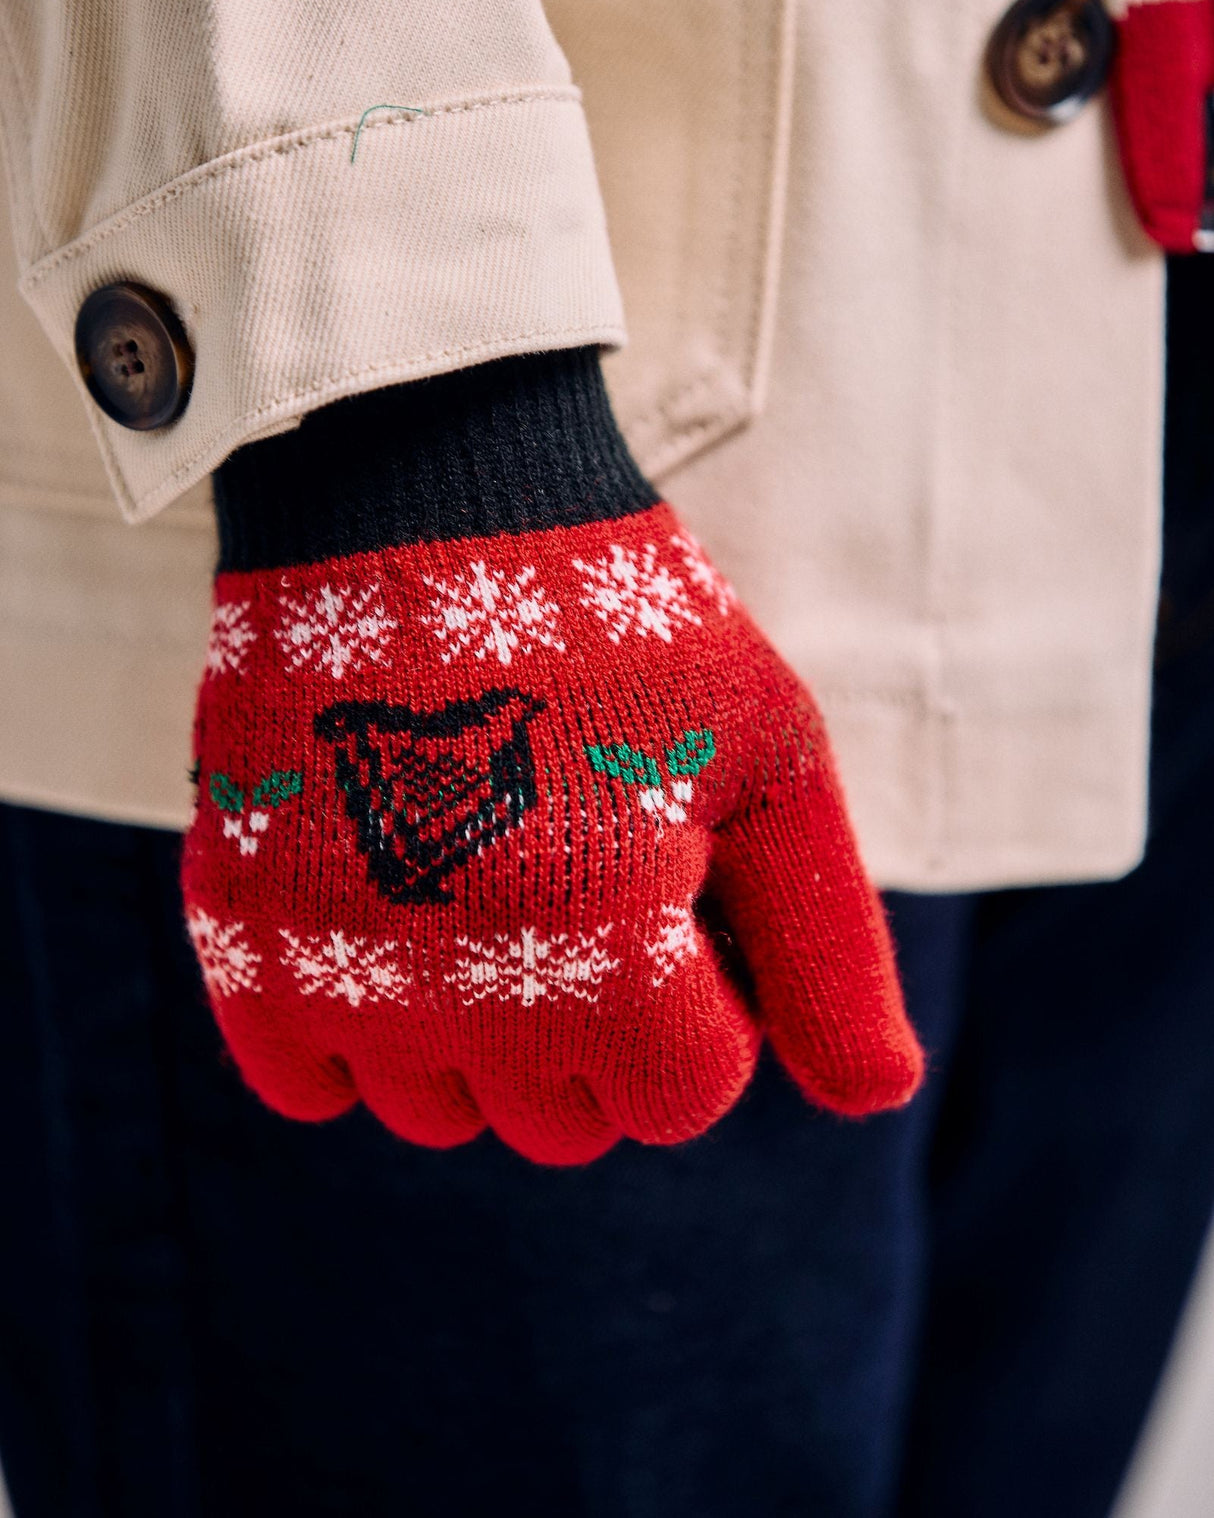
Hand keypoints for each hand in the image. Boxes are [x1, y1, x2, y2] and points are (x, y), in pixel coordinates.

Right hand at [183, 352, 922, 1164]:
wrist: (422, 503)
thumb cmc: (626, 631)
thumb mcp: (773, 762)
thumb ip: (831, 948)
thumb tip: (881, 1101)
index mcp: (612, 957)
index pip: (687, 1097)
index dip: (708, 998)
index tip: (682, 894)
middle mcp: (464, 993)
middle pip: (572, 1126)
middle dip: (612, 1029)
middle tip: (593, 889)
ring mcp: (338, 970)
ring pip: (446, 1115)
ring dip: (491, 1041)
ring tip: (498, 896)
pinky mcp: (241, 935)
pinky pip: (310, 1087)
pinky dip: (363, 1039)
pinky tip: (401, 930)